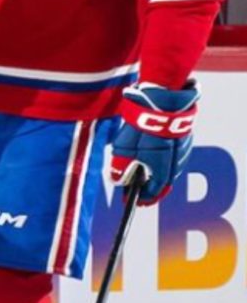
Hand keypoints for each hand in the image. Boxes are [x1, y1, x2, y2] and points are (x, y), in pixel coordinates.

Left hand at [110, 81, 198, 204]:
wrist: (163, 100)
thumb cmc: (143, 124)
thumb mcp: (124, 146)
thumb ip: (121, 166)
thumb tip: (117, 181)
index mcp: (163, 169)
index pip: (153, 192)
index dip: (142, 198)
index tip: (131, 202)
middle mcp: (176, 164)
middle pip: (163, 181)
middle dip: (150, 187)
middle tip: (138, 191)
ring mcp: (183, 150)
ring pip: (170, 167)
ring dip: (158, 171)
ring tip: (144, 173)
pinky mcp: (184, 138)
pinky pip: (175, 154)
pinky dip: (164, 158)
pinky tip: (155, 154)